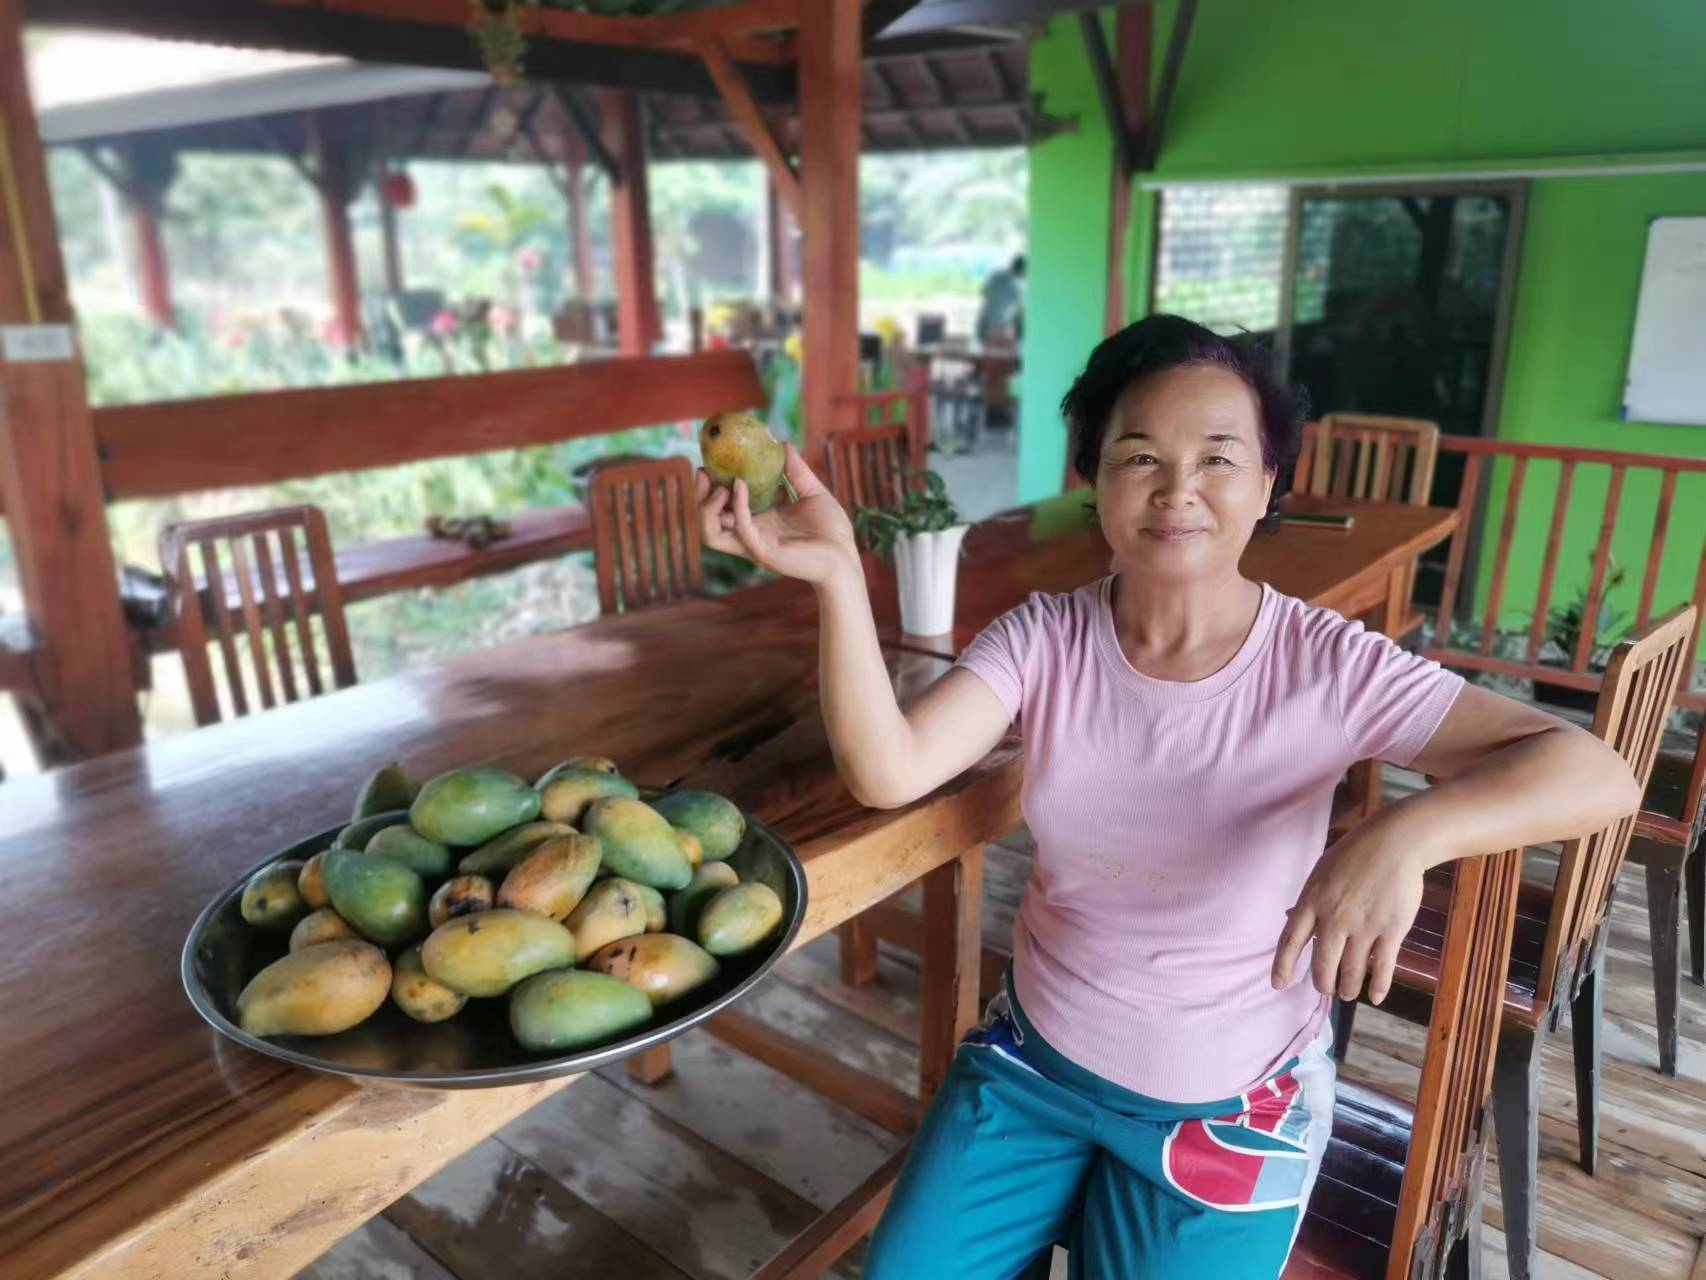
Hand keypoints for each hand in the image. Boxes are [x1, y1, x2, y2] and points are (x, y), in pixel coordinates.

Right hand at [697, 444, 860, 586]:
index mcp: (758, 521)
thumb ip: (796, 471)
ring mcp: (754, 544)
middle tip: (702, 471)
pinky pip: (741, 527)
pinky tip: (741, 486)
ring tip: (720, 485)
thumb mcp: (812, 492)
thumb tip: (783, 443)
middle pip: (708, 521)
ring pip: (711, 533)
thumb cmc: (831, 531)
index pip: (721, 508)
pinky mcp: (763, 552)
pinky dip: (737, 505)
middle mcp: (750, 534)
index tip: (709, 463)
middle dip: (699, 496)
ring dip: (707, 508)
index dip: (710, 487)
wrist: (846, 557)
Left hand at [1271, 817, 1428, 1004]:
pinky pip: (1382, 967)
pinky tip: (1374, 997)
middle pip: (1322, 963)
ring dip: (1347, 987)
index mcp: (1312, 901)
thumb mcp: (1321, 872)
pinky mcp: (1391, 930)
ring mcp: (1364, 926)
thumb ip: (1308, 899)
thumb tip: (1289, 917)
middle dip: (1322, 983)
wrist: (1394, 842)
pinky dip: (1378, 986)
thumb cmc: (1354, 855)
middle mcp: (1335, 918)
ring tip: (1346, 993)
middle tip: (1325, 990)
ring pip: (1351, 970)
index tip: (1278, 985)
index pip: (1291, 941)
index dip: (1283, 965)